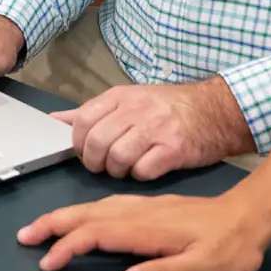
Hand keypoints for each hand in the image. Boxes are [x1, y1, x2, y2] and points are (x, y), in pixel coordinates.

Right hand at [17, 192, 268, 270]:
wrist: (253, 213)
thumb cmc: (231, 245)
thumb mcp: (203, 266)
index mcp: (147, 227)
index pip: (96, 234)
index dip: (68, 247)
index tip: (47, 263)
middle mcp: (141, 212)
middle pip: (88, 214)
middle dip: (54, 223)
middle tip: (24, 235)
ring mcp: (146, 206)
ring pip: (96, 207)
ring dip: (66, 215)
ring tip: (44, 226)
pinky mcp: (153, 206)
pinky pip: (109, 204)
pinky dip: (87, 210)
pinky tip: (86, 216)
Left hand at [59, 78, 253, 179]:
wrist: (216, 110)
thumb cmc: (168, 107)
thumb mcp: (128, 100)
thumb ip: (91, 112)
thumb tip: (55, 121)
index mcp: (120, 96)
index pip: (83, 120)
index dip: (78, 143)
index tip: (86, 151)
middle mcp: (136, 109)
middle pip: (97, 143)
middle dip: (94, 162)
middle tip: (104, 165)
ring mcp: (156, 128)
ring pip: (117, 158)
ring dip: (117, 171)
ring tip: (126, 168)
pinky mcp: (173, 149)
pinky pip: (143, 171)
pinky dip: (140, 175)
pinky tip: (147, 168)